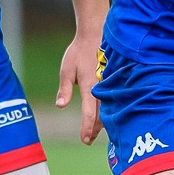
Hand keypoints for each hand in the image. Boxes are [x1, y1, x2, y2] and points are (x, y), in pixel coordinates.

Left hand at [54, 29, 102, 143]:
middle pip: (101, 115)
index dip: (87, 127)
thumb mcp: (67, 70)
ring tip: (94, 132)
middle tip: (87, 140)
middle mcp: (102, 88)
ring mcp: (109, 84)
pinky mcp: (113, 81)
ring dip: (102, 122)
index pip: (89, 112)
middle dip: (94, 129)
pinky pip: (112, 100)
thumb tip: (60, 106)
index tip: (84, 140)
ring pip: (108, 109)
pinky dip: (109, 111)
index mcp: (90, 86)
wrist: (97, 33)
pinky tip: (105, 116)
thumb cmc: (79, 51)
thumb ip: (65, 89)